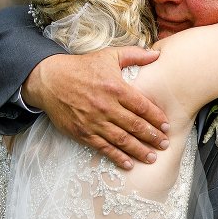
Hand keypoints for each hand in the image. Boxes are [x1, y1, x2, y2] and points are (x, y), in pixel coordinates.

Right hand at [22, 46, 169, 168]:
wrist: (50, 80)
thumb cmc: (82, 67)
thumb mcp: (109, 55)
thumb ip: (135, 55)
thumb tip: (157, 54)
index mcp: (115, 87)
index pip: (142, 106)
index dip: (156, 118)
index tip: (167, 126)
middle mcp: (106, 106)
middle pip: (135, 125)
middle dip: (152, 136)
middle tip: (164, 144)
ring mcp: (94, 121)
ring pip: (122, 139)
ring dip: (139, 150)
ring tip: (152, 157)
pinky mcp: (82, 132)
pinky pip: (103, 147)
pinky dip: (117, 157)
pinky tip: (128, 164)